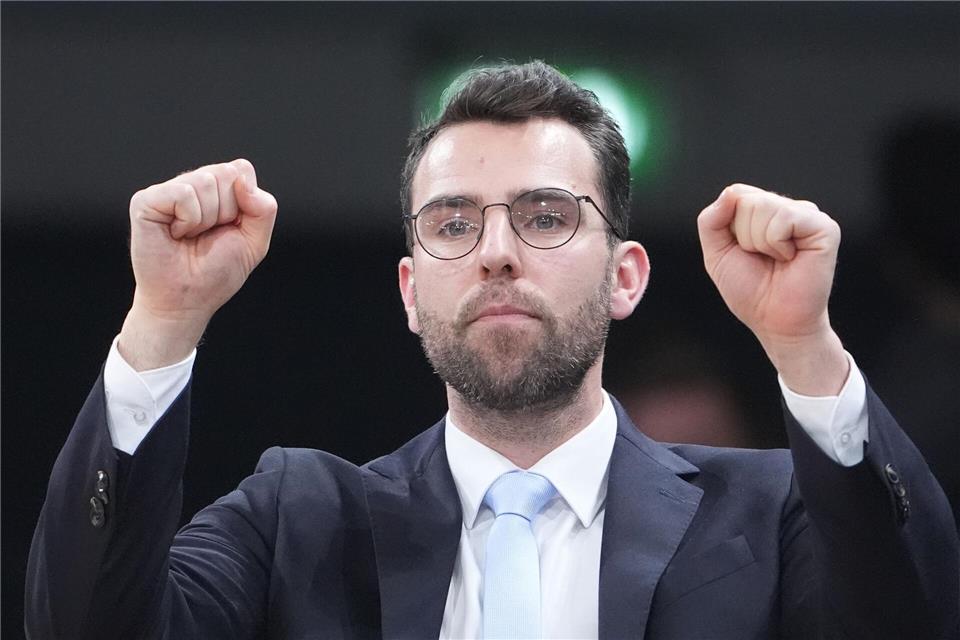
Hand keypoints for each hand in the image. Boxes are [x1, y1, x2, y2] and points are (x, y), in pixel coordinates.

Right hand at [118, 159, 277, 369]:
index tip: (229, 228)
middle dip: (226, 212)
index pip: (241, 170)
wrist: (186, 301)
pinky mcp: (146, 201)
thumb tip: (242, 179)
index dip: (244, 203)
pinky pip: (182, 194)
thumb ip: (264, 208)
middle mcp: (191, 184)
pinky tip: (175, 235)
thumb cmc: (216, 272)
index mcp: (217, 190)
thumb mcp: (255, 241)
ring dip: (206, 220)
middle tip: (207, 236)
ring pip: (204, 182)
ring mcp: (167, 191)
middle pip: (225, 174)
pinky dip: (188, 220)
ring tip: (189, 237)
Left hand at [697, 184, 847, 394]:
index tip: (743, 252)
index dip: (730, 227)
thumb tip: (729, 192)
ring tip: (777, 260)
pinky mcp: (824, 227)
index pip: (736, 193)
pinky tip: (791, 258)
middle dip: (744, 237)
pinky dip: (776, 244)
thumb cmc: (750, 290)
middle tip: (763, 259)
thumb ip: (711, 220)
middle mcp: (788, 208)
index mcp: (765, 210)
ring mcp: (808, 216)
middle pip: (747, 200)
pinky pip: (784, 218)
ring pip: (763, 206)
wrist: (774, 321)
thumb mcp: (717, 254)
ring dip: (759, 242)